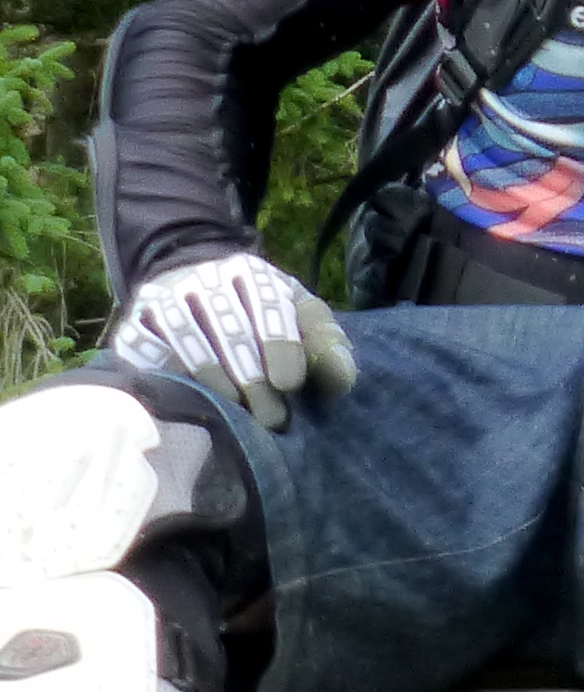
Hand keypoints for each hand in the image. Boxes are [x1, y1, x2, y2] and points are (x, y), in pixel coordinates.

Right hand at [110, 252, 355, 431]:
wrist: (192, 289)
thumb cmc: (259, 312)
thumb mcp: (298, 316)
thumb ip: (325, 343)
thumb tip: (343, 379)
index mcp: (250, 273)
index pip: (267, 305)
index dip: (281, 346)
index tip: (290, 385)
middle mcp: (203, 279)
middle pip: (227, 327)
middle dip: (252, 376)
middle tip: (271, 418)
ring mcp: (162, 300)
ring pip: (186, 340)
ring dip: (214, 380)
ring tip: (236, 413)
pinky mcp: (133, 325)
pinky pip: (144, 353)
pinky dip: (166, 378)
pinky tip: (189, 403)